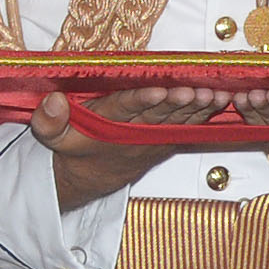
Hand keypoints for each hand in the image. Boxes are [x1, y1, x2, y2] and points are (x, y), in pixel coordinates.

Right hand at [33, 89, 203, 211]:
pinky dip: (204, 115)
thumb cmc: (74, 148)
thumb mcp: (52, 140)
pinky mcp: (165, 140)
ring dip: (197, 109)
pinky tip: (220, 101)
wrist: (90, 178)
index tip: (158, 91)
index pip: (124, 111)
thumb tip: (53, 101)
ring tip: (214, 95)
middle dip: (178, 103)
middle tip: (196, 90)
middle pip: (158, 115)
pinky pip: (187, 127)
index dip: (141, 101)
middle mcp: (134, 133)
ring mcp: (152, 138)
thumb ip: (49, 122)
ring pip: (177, 121)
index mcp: (107, 128)